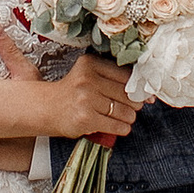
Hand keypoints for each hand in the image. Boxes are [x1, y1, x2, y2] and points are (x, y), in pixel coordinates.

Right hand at [0, 24, 133, 143]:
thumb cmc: (72, 93)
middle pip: (127, 94)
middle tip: (133, 108)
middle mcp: (88, 79)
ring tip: (124, 118)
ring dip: (128, 118)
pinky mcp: (86, 118)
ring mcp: (86, 99)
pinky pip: (115, 125)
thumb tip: (146, 94)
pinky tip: (120, 127)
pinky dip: (122, 128)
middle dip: (134, 104)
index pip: (126, 75)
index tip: (145, 95)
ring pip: (123, 111)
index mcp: (90, 64)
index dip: (139, 87)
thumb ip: (113, 79)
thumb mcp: (88, 76)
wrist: (47, 109)